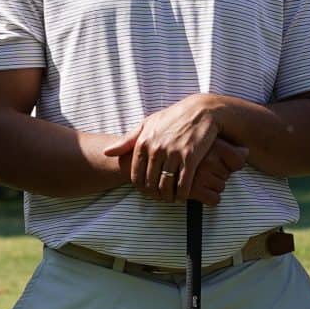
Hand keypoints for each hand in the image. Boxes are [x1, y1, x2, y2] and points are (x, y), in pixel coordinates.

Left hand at [102, 96, 246, 203]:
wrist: (202, 110)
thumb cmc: (174, 117)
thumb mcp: (147, 124)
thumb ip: (127, 140)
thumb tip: (107, 152)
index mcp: (143, 142)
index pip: (136, 176)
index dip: (141, 189)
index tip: (148, 192)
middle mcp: (156, 149)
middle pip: (150, 184)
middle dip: (155, 195)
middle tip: (161, 198)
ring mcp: (173, 153)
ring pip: (166, 186)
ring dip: (168, 197)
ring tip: (172, 198)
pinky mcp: (191, 157)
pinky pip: (183, 184)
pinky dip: (182, 194)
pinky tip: (184, 194)